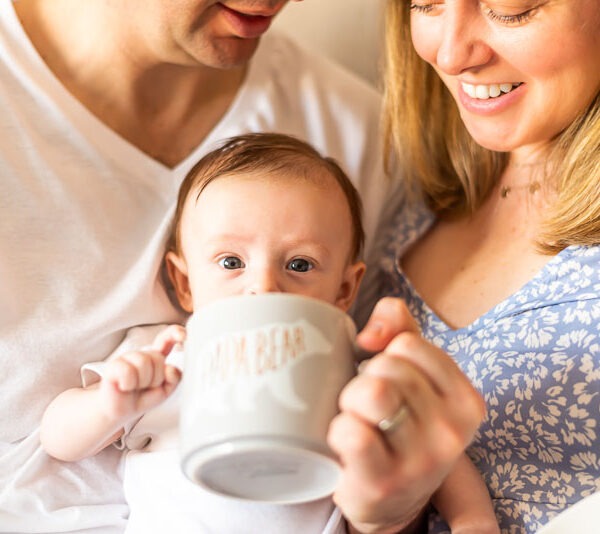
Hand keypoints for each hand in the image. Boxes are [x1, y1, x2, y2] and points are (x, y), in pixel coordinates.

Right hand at [100, 325, 183, 422]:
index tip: (182, 336)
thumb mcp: (165, 390)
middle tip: (147, 387)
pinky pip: (127, 371)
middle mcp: (142, 355)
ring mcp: (127, 358)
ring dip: (142, 382)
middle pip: (157, 358)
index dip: (175, 333)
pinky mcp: (113, 365)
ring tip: (135, 387)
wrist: (120, 410)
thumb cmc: (142, 398)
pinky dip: (128, 384)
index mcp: (156, 358)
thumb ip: (174, 378)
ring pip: (143, 363)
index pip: (166, 339)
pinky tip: (124, 387)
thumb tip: (171, 369)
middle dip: (156, 378)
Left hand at [328, 298, 485, 533]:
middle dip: (367, 379)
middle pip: (388, 367)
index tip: (389, 380)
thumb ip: (398, 325)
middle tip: (370, 407)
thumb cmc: (398, 421)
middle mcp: (453, 433)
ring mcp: (421, 462)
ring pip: (371, 393)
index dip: (387, 356)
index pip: (409, 344)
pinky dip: (339, 429)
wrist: (390, 496)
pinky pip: (352, 431)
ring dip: (351, 402)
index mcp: (466, 401)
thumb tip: (371, 335)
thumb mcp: (410, 371)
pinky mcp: (383, 482)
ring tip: (359, 420)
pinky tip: (346, 443)